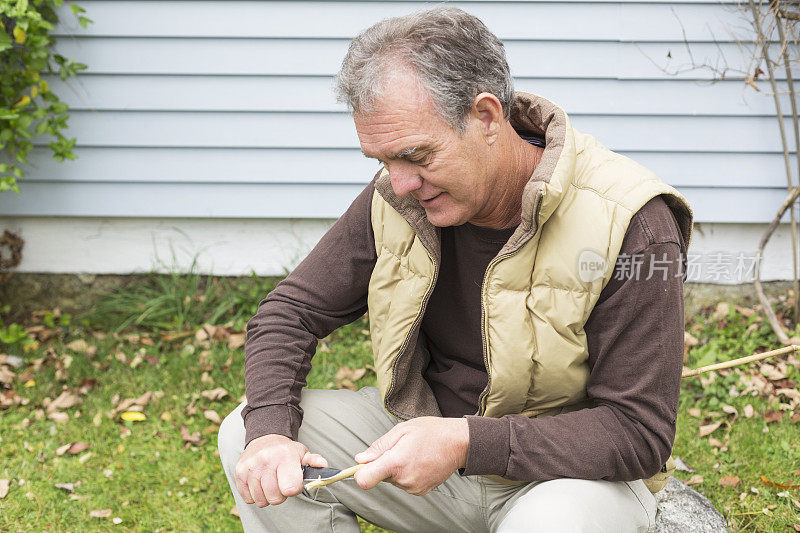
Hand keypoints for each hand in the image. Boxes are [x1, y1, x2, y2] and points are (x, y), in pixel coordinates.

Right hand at [234, 434, 327, 506]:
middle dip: (280, 495)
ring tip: (270, 482)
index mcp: (284, 456)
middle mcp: (266, 460)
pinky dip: (255, 495)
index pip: (290, 488)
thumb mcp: (302, 452)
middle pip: (275, 498)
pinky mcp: (239, 473)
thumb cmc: (286, 450)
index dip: (294, 489)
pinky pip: (248, 498)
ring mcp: (250, 467)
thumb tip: (324, 465)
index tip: (294, 483)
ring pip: (261, 500)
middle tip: (281, 483)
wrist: (264, 438)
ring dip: (267, 495)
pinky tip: (259, 483)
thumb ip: (314, 461)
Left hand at [353, 417, 469, 495]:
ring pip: (392, 479)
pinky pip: (404, 483)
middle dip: (383, 463)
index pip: (365, 480)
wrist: (458, 443)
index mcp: (396, 462)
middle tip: (400, 448)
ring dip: (396, 468)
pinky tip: (418, 461)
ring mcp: (413, 487)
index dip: (359, 472)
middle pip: (379, 476)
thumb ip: (379, 446)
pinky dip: (406, 473)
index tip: (364, 463)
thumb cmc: (430, 432)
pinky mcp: (420, 491)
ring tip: (412, 453)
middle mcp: (404, 479)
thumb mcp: (402, 430)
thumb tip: (360, 459)